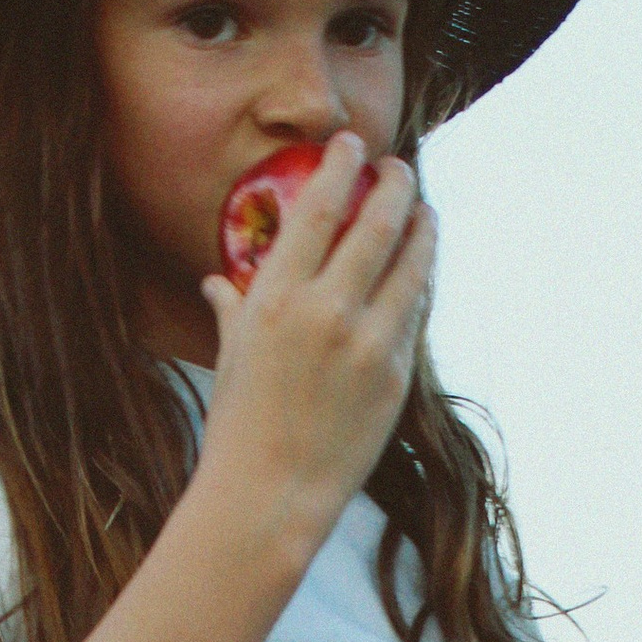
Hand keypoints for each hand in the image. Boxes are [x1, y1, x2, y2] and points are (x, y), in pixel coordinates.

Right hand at [195, 132, 433, 556]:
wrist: (269, 496)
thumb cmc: (239, 425)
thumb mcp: (231, 354)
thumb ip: (232, 307)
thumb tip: (216, 281)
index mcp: (277, 296)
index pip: (317, 207)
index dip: (339, 166)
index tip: (351, 145)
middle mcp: (327, 310)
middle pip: (377, 223)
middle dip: (394, 185)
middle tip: (400, 169)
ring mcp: (368, 343)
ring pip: (411, 265)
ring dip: (423, 229)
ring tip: (424, 212)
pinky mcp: (396, 376)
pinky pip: (416, 313)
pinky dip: (421, 284)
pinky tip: (422, 270)